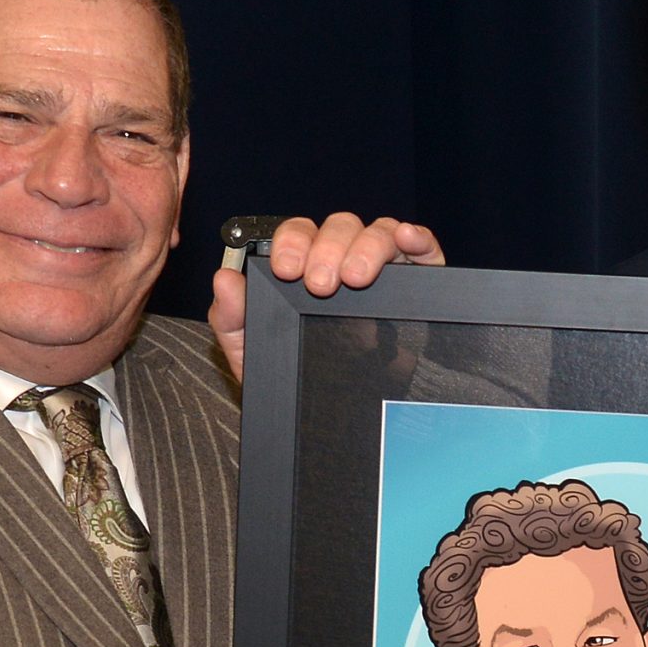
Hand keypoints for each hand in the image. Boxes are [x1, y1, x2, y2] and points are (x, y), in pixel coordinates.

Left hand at [209, 213, 442, 380]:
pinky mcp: (419, 282)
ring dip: (367, 247)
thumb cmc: (299, 378)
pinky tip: (405, 239)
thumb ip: (232, 318)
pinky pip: (422, 249)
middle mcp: (345, 260)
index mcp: (306, 266)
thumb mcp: (254, 353)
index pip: (299, 234)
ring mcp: (384, 269)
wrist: (343, 420)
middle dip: (328, 249)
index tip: (287, 271)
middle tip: (320, 285)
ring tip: (356, 279)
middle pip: (340, 227)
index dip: (292, 243)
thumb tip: (224, 279)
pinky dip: (417, 237)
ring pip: (379, 232)